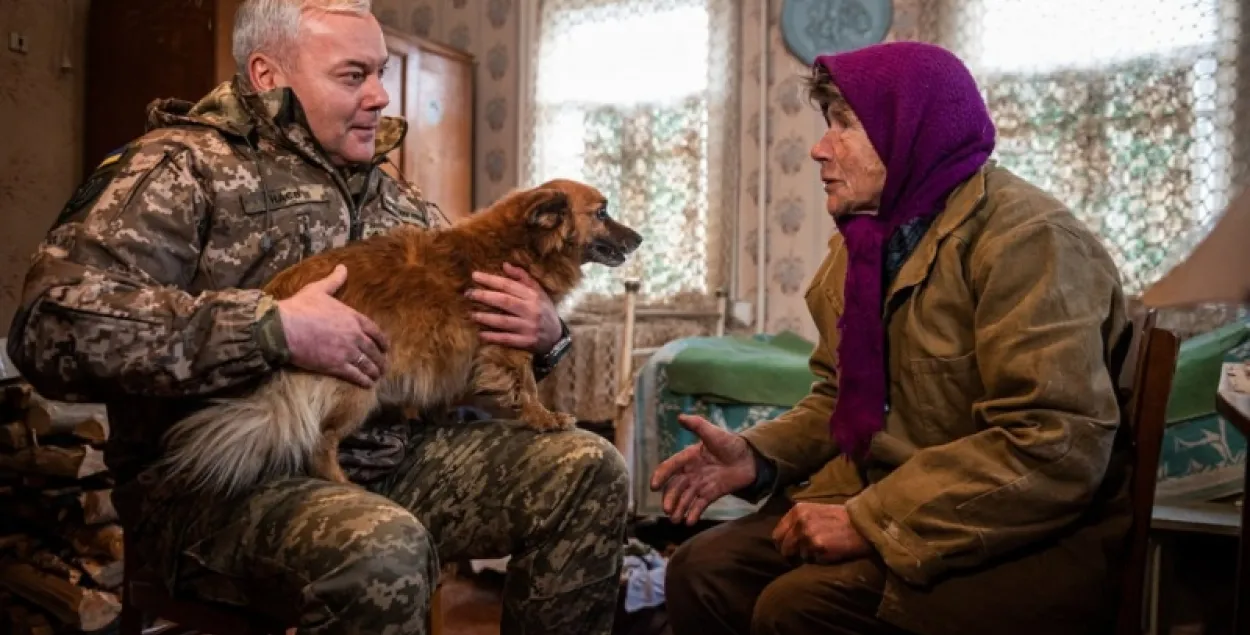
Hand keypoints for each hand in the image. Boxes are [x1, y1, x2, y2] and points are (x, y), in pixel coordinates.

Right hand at [276, 264, 389, 387]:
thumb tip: (342, 267)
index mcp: (352, 317)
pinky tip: (368, 385)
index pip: (374, 330)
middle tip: (384, 365)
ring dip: (374, 371)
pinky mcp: (336, 365)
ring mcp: (346, 351)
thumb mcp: (318, 290)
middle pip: (373, 349)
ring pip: (367, 363)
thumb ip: (334, 280)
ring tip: (377, 376)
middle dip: (380, 359)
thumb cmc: (299, 307)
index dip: (382, 340)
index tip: (386, 347)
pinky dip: (363, 380)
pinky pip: (355, 374)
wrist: (283, 328)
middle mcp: (354, 335)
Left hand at [467, 263, 562, 353]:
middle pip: (504, 301)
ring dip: (486, 318)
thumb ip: (522, 277)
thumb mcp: (538, 292)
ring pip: (504, 321)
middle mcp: (531, 310)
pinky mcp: (526, 342)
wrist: (556, 337)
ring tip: (472, 314)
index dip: (491, 280)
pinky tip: (481, 334)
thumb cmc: (543, 310)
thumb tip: (505, 265)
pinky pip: (507, 339)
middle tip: (468, 293)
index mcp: (533, 296)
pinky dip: (493, 337)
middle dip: (485, 296)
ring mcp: (529, 327)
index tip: (474, 276)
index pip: (509, 285)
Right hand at [649, 414, 756, 524]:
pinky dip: (694, 513)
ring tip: (676, 520)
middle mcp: (691, 472)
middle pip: (676, 487)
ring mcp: (701, 484)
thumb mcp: (713, 432)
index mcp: (689, 457)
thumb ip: (697, 425)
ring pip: (685, 498)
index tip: (653, 486)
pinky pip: (700, 505)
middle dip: (670, 499)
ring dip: (679, 509)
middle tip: (667, 510)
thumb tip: (680, 416)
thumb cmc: (730, 443)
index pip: (671, 467)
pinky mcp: (711, 494)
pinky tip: (690, 522)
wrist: (750, 458)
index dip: (661, 475)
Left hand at [772, 502, 872, 563]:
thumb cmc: (840, 518)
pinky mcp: (817, 546)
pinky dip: (818, 559)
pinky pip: (811, 560)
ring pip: (798, 555)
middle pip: (784, 546)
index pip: (777, 533)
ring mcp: (807, 534)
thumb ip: (798, 520)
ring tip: (821, 549)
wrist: (862, 524)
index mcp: (797, 510)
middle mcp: (800, 521)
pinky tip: (828, 552)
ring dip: (807, 556)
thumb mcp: (815, 511)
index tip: (789, 549)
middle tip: (802, 555)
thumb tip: (783, 538)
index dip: (782, 543)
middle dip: (791, 553)